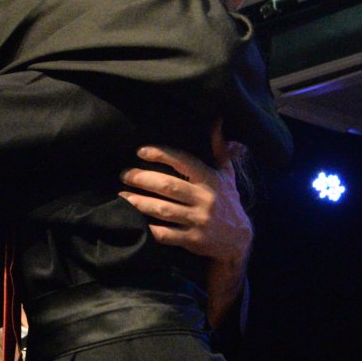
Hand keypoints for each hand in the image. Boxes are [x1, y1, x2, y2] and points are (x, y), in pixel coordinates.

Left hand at [118, 142, 251, 265]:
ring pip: (164, 209)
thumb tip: (216, 120)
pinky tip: (135, 221)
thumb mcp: (226, 175)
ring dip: (140, 202)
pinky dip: (150, 228)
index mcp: (210, 180)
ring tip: (122, 196)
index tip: (140, 151)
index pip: (184, 162)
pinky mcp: (193, 240)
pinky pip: (167, 234)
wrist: (239, 239)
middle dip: (143, 179)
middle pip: (168, 186)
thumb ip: (219, 148)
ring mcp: (198, 220)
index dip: (161, 155)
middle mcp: (204, 199)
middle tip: (124, 174)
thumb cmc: (228, 201)